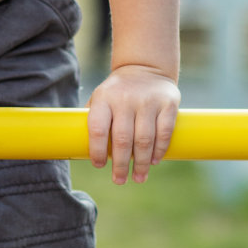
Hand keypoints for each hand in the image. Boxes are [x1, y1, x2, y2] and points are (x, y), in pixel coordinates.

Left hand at [87, 65, 179, 185]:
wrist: (145, 67)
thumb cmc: (117, 92)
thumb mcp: (100, 98)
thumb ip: (93, 120)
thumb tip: (80, 151)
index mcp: (104, 98)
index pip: (98, 128)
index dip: (97, 151)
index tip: (99, 165)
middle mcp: (126, 99)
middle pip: (122, 139)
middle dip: (121, 164)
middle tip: (119, 180)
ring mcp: (148, 100)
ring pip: (144, 139)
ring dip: (141, 163)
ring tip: (138, 177)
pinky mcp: (168, 103)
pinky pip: (164, 131)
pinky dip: (159, 150)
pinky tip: (154, 161)